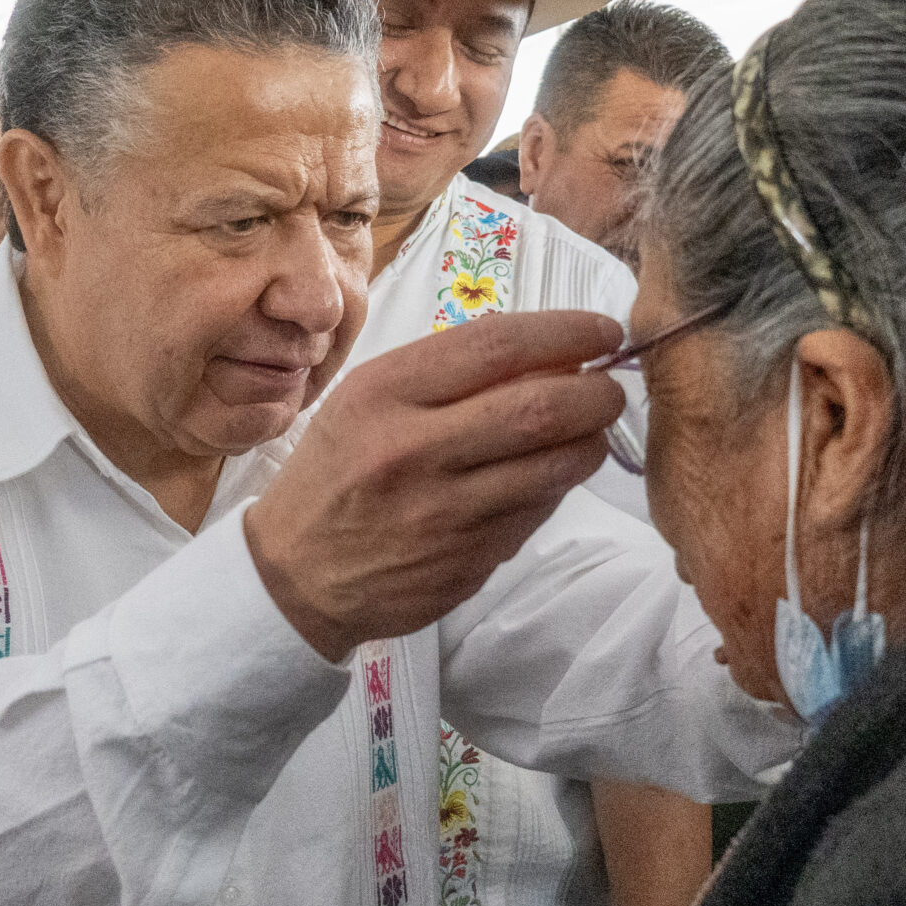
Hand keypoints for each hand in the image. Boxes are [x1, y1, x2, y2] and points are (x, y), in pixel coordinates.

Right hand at [243, 311, 624, 660]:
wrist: (294, 576)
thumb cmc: (336, 473)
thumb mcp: (366, 401)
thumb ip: (445, 375)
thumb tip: (547, 353)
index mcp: (383, 392)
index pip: (496, 344)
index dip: (565, 332)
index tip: (601, 329)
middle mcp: (411, 448)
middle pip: (539, 407)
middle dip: (596, 392)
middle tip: (611, 387)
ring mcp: (441, 511)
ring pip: (552, 467)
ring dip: (589, 442)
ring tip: (589, 430)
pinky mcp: (465, 561)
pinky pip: (536, 513)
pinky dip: (557, 487)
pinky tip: (549, 475)